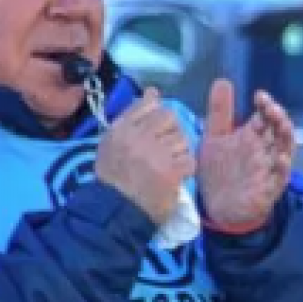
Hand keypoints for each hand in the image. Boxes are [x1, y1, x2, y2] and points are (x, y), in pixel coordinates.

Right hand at [94, 88, 192, 224]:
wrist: (115, 209)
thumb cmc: (115, 177)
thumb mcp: (113, 143)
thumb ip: (133, 117)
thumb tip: (153, 92)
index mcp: (120, 129)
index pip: (147, 105)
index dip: (157, 114)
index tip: (157, 128)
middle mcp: (136, 136)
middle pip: (169, 118)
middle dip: (172, 132)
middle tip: (165, 149)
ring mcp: (153, 153)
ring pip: (182, 139)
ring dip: (179, 152)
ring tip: (168, 164)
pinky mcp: (169, 170)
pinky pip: (189, 160)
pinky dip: (185, 169)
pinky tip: (175, 176)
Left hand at [197, 78, 296, 231]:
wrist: (217, 207)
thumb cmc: (219, 172)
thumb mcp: (214, 138)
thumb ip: (220, 112)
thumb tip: (223, 80)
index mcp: (252, 138)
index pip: (264, 118)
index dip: (266, 106)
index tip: (260, 96)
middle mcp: (264, 151)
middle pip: (278, 131)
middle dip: (278, 119)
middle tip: (271, 108)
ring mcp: (268, 170)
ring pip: (284, 151)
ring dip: (285, 138)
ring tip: (281, 124)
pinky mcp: (268, 189)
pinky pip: (279, 178)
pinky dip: (282, 168)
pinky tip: (280, 158)